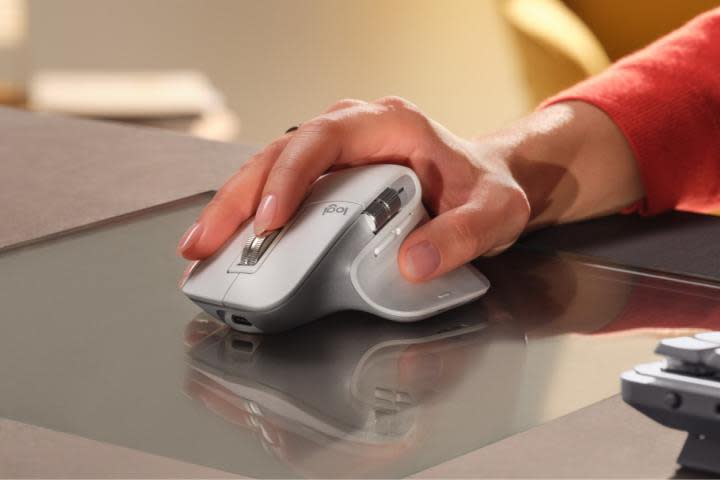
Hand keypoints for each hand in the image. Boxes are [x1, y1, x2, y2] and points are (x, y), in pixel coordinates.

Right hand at [177, 96, 529, 281]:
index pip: (323, 140)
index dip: (289, 178)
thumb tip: (412, 263)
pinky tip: (232, 242)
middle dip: (238, 198)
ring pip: (269, 168)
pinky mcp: (328, 178)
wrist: (486, 183)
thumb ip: (462, 236)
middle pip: (279, 153)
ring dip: (233, 206)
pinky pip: (280, 188)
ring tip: (201, 246)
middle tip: (205, 241)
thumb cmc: (487, 189)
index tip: (270, 222)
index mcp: (388, 124)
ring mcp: (337, 154)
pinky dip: (252, 215)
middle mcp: (354, 131)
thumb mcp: (494, 212)